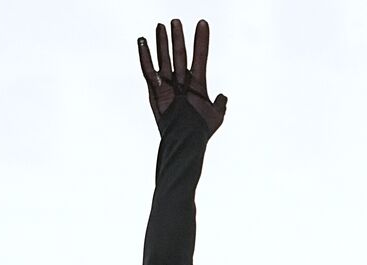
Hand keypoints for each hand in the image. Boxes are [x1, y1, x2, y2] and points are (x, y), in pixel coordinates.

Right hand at [137, 19, 227, 136]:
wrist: (186, 141)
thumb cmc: (200, 131)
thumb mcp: (216, 116)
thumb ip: (220, 104)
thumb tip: (223, 96)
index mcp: (197, 84)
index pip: (200, 56)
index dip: (202, 40)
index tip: (202, 23)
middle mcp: (181, 82)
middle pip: (180, 54)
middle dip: (178, 38)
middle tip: (175, 21)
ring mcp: (168, 86)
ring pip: (164, 59)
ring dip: (163, 43)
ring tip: (161, 26)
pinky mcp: (155, 91)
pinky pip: (148, 71)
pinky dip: (145, 56)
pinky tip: (142, 42)